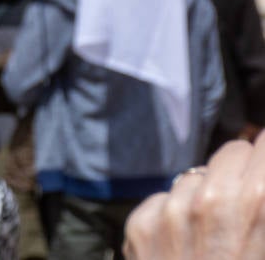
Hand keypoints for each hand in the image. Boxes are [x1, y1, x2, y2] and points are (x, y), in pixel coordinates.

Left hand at [124, 135, 264, 258]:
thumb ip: (261, 203)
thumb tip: (257, 178)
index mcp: (257, 202)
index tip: (262, 163)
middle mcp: (210, 198)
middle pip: (232, 151)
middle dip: (242, 169)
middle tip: (246, 198)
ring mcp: (171, 210)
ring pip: (195, 176)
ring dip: (204, 193)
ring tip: (212, 231)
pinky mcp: (141, 223)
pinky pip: (163, 200)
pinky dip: (172, 214)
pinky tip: (181, 243)